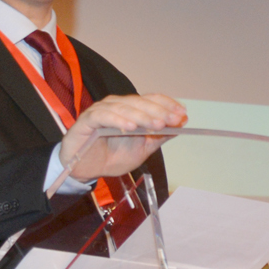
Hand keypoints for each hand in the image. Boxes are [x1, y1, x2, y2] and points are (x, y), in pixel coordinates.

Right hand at [58, 93, 186, 182]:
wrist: (85, 169)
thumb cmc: (112, 156)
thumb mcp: (142, 148)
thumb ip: (159, 136)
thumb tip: (180, 124)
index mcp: (131, 109)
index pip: (151, 100)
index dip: (167, 104)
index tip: (183, 114)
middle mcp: (116, 105)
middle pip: (140, 102)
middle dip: (159, 111)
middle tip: (173, 120)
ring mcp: (101, 111)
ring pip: (124, 108)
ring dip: (142, 115)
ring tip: (156, 125)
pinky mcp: (87, 120)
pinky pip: (103, 116)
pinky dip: (118, 120)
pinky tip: (130, 127)